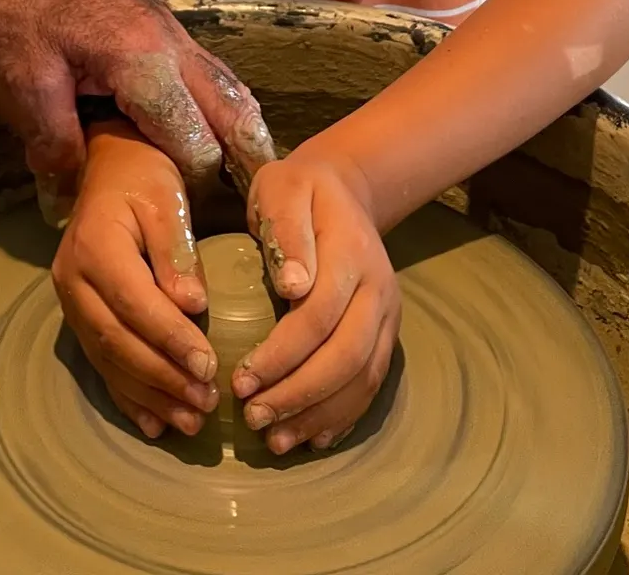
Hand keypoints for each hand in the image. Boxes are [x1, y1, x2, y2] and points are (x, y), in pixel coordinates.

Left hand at [0, 0, 274, 192]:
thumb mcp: (25, 76)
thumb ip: (54, 141)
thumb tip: (67, 200)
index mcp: (144, 63)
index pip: (197, 145)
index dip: (194, 188)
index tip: (183, 220)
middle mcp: (174, 45)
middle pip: (235, 113)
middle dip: (248, 161)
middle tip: (256, 210)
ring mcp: (172, 29)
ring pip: (229, 86)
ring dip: (242, 131)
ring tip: (247, 176)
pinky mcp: (160, 21)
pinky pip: (208, 69)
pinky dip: (222, 105)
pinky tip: (209, 127)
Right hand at [52, 124, 218, 439]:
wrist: (109, 168)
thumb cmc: (144, 179)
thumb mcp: (166, 199)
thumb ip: (177, 251)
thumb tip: (193, 305)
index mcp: (95, 247)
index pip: (135, 304)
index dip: (171, 339)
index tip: (209, 366)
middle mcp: (73, 281)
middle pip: (118, 340)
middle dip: (163, 377)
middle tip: (205, 403)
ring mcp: (71, 302)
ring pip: (109, 359)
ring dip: (150, 395)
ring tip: (191, 421)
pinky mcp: (78, 316)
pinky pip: (101, 362)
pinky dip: (128, 395)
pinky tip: (155, 423)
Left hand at [233, 146, 399, 454]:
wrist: (344, 189)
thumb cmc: (298, 190)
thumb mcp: (282, 188)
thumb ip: (286, 229)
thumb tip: (292, 285)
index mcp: (352, 253)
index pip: (319, 316)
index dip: (281, 355)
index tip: (241, 380)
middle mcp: (379, 289)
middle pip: (347, 357)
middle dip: (299, 395)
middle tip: (254, 418)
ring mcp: (388, 315)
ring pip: (363, 378)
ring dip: (320, 415)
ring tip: (276, 440)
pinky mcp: (386, 333)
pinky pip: (371, 383)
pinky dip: (343, 416)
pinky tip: (311, 439)